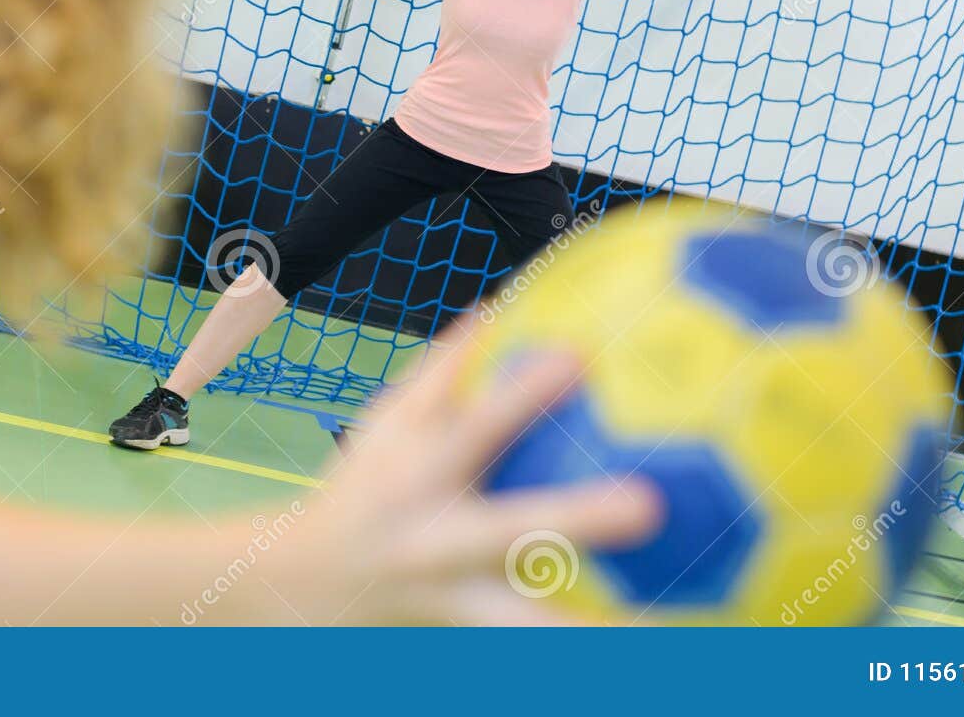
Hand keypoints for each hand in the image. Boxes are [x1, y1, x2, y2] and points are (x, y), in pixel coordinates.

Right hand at [261, 313, 663, 623]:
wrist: (307, 581)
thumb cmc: (365, 483)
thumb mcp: (387, 422)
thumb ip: (442, 368)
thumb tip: (496, 307)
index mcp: (420, 469)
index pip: (477, 423)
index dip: (526, 393)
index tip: (582, 359)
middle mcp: (436, 532)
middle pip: (513, 528)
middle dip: (578, 518)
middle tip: (650, 506)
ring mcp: (451, 591)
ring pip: (520, 620)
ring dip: (580, 629)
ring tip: (656, 638)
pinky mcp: (466, 629)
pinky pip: (524, 644)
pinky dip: (573, 651)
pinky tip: (644, 657)